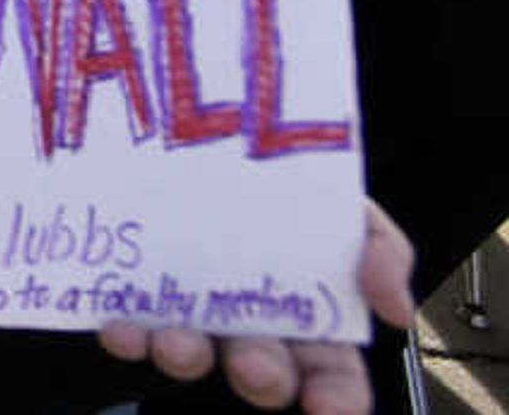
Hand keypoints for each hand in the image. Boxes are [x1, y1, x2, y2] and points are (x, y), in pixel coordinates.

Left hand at [95, 197, 410, 411]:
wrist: (201, 131)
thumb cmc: (285, 185)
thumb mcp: (348, 203)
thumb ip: (382, 249)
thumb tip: (396, 310)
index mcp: (307, 315)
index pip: (333, 377)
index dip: (335, 398)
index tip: (326, 407)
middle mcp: (250, 324)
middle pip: (263, 373)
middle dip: (261, 377)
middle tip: (252, 365)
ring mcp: (193, 311)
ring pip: (192, 352)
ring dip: (185, 355)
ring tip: (177, 341)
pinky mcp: (138, 293)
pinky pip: (129, 322)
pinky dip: (126, 332)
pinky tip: (121, 328)